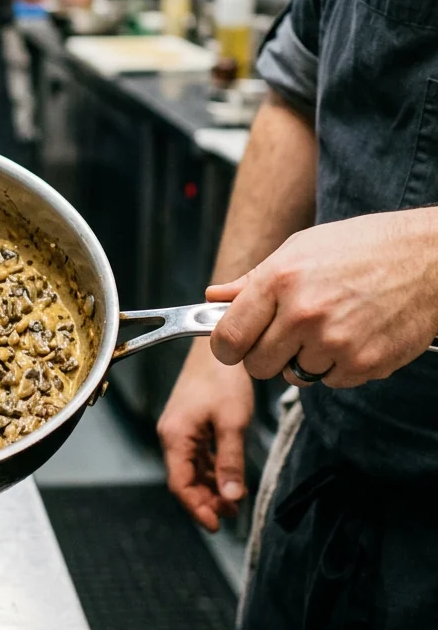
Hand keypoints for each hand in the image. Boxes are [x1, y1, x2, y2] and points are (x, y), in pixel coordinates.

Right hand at [158, 343, 253, 531]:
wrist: (218, 345)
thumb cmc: (223, 379)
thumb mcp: (232, 423)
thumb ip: (231, 461)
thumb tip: (231, 497)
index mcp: (175, 435)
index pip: (180, 483)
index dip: (197, 508)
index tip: (216, 525)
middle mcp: (172, 433)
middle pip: (184, 478)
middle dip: (206, 500)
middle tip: (230, 516)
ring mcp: (180, 427)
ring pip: (192, 467)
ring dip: (211, 486)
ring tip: (234, 502)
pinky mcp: (190, 421)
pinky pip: (198, 454)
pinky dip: (212, 469)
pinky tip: (229, 477)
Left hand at [208, 208, 437, 388]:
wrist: (428, 258)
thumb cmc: (360, 248)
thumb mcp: (298, 249)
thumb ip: (251, 281)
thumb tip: (213, 298)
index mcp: (279, 280)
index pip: (228, 337)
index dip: (225, 347)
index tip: (231, 346)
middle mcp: (303, 313)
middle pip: (256, 365)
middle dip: (263, 354)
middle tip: (283, 335)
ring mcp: (335, 342)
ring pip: (294, 375)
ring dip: (304, 359)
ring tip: (328, 326)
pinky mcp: (365, 364)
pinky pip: (331, 381)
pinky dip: (337, 366)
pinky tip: (353, 335)